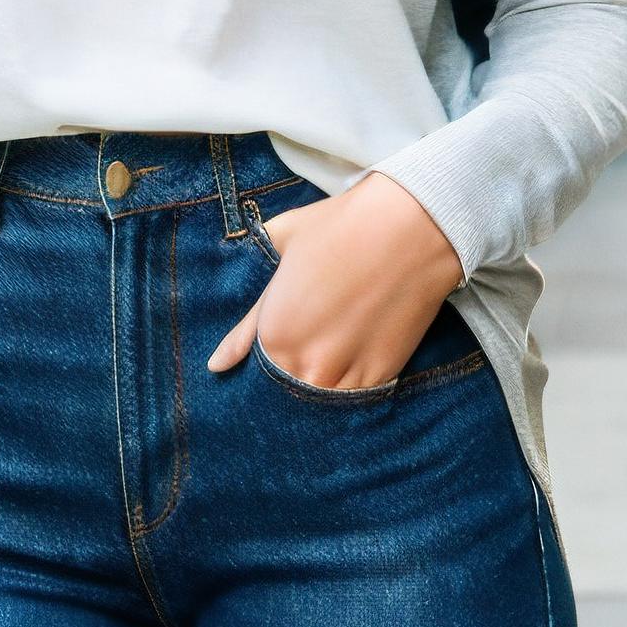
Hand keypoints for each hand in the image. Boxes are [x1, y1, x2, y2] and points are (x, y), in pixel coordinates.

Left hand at [206, 171, 464, 387]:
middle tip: (309, 342)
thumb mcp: (280, 254)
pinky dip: (349, 386)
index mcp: (275, 333)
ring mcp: (346, 375)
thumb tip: (217, 364)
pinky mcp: (382, 377)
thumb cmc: (339, 228)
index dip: (265, 361)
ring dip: (320, 384)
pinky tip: (352, 357)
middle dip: (291, 375)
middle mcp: (307, 363)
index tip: (280, 344)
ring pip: (321, 401)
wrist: (409, 225)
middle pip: (287, 391)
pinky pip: (355, 399)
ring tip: (330, 349)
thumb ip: (247, 319)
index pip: (255, 374)